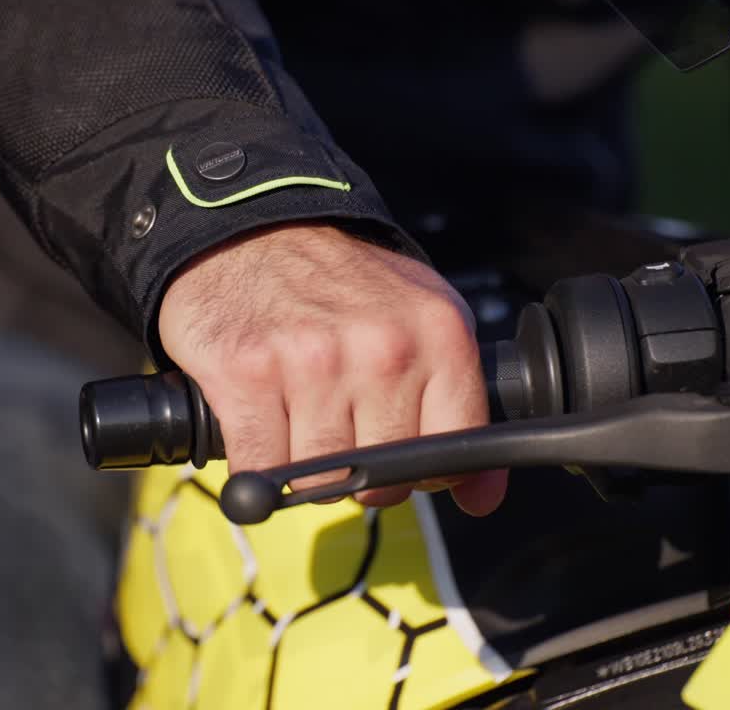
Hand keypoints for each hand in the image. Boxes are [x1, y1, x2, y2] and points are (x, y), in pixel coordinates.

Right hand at [158, 222, 506, 514]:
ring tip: (298, 415)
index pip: (453, 454)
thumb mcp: (423, 321)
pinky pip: (262, 470)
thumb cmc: (340, 284)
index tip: (402, 451)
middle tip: (338, 426)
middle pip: (383, 481)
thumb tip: (482, 497)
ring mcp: (313, 362)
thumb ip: (459, 406)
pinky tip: (262, 423)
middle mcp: (382, 348)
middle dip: (359, 472)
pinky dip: (258, 466)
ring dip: (306, 467)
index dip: (426, 470)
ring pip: (322, 482)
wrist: (252, 232)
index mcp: (438, 334)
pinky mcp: (247, 374)